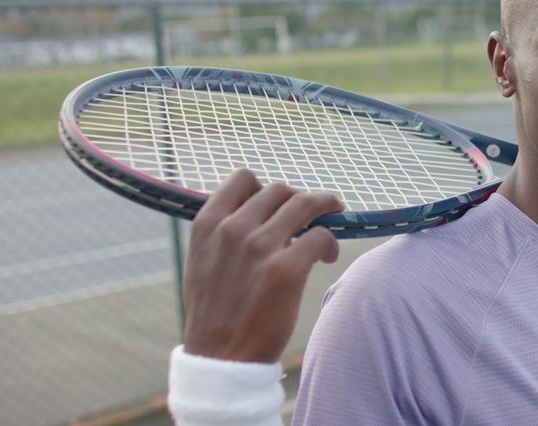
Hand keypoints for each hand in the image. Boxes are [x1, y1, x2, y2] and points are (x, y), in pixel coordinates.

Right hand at [182, 169, 343, 362]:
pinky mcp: (287, 269)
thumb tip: (255, 211)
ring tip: (333, 220)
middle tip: (313, 215)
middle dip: (300, 200)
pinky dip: (331, 241)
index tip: (280, 202)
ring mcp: (260, 247)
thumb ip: (223, 234)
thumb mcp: (204, 262)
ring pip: (305, 204)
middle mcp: (232, 229)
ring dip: (325, 208)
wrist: (220, 359)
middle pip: (280, 190)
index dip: (267, 188)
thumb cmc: (215, 314)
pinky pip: (321, 236)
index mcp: (208, 225)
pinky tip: (328, 257)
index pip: (243, 179)